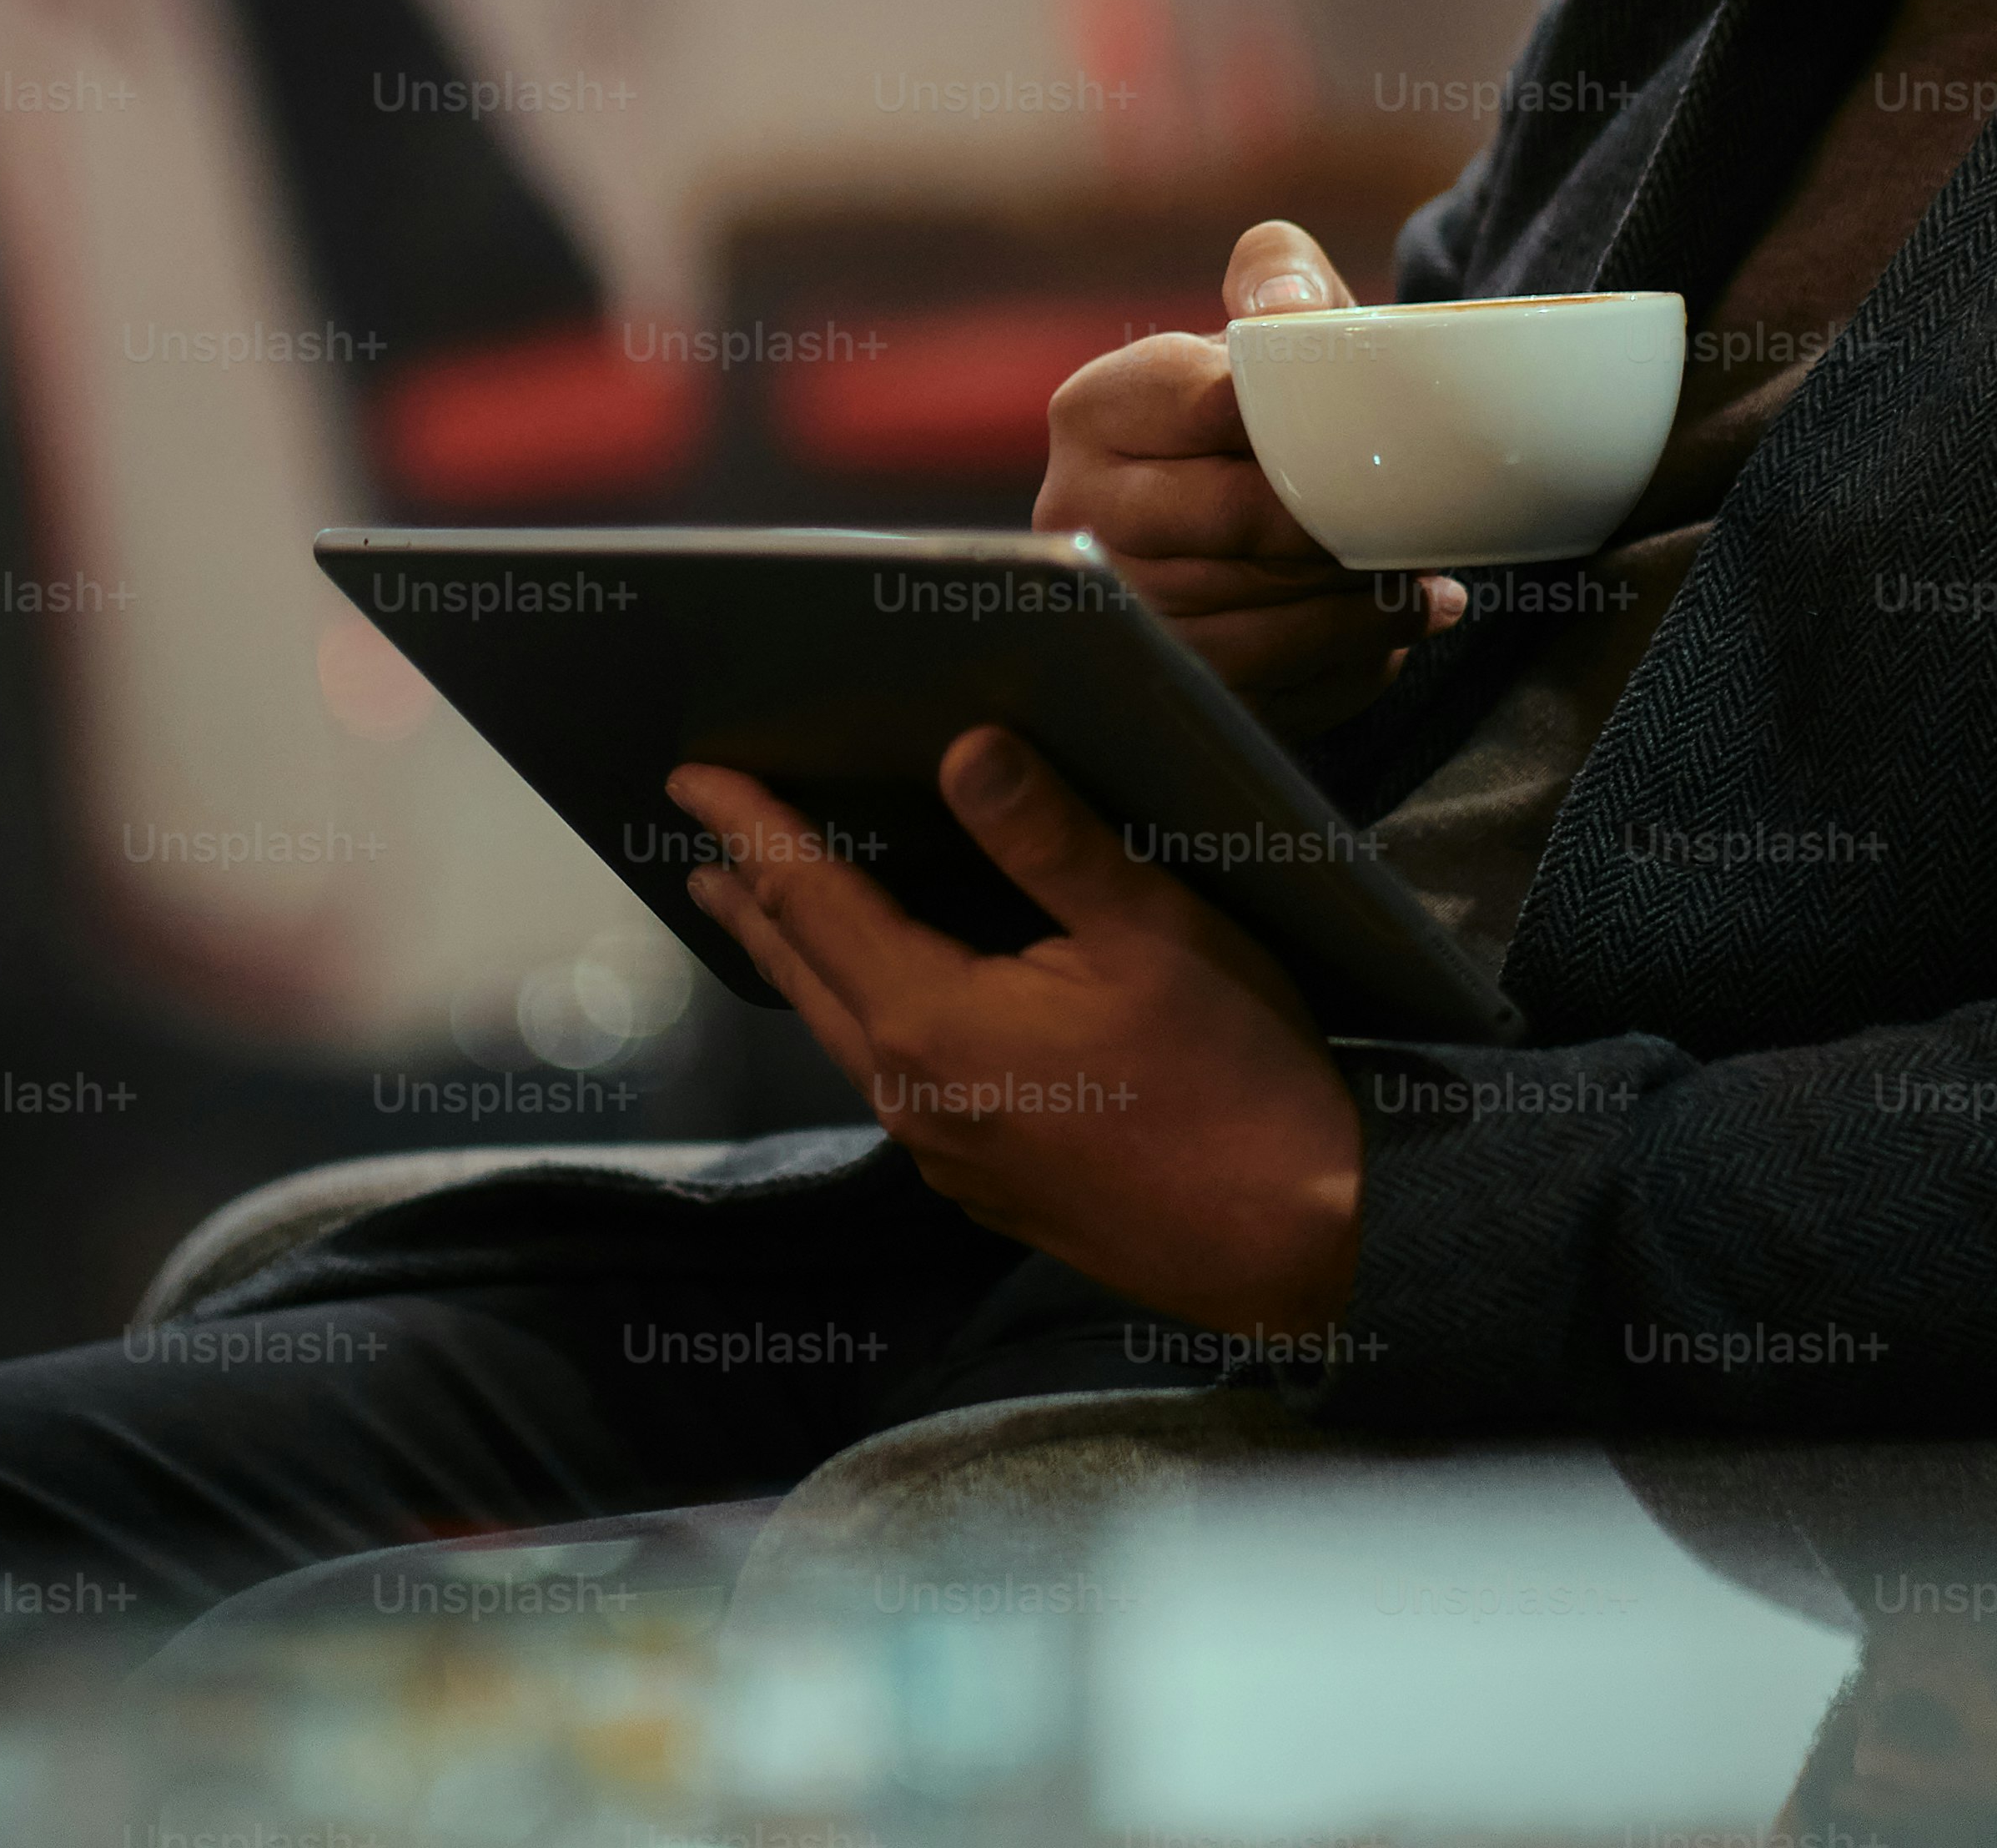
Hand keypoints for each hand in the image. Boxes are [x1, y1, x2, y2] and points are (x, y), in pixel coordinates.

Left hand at [668, 730, 1363, 1342]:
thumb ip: (1047, 839)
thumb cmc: (1237, 1080)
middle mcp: (915, 1097)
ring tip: (768, 917)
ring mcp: (948, 1156)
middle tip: (699, 847)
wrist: (1304, 1245)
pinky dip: (864, 1023)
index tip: (692, 780)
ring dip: (802, 966)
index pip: (812, 900)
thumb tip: (964, 752)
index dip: (752, 829)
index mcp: (934, 1023)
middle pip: (807, 977)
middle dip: (753, 902)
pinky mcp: (989, 1187)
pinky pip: (895, 1086)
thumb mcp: (1152, 931)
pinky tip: (890, 1010)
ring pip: (844, 1039)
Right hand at [1035, 218, 1462, 730]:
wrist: (1227, 495)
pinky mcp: (1154, 681)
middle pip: (1235, 523)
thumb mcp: (1266, 320)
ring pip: (1249, 624)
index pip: (1219, 411)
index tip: (1375, 441)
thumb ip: (1279, 277)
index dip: (1310, 430)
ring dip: (1352, 610)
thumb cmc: (1259, 404)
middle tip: (1409, 525)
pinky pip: (1261, 693)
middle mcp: (1075, 511)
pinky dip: (1342, 666)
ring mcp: (1110, 607)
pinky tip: (1390, 632)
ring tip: (1416, 585)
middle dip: (1336, 528)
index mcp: (1093, 408)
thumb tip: (1289, 313)